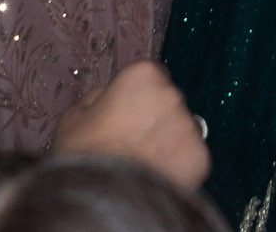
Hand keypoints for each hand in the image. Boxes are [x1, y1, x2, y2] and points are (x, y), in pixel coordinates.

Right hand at [52, 60, 209, 191]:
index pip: (149, 77)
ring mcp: (190, 126)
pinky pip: (189, 157)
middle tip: (132, 143)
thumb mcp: (75, 116)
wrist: (104, 199)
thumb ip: (99, 97)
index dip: (135, 98)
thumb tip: (109, 96)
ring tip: (142, 164)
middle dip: (154, 119)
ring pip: (180, 131)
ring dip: (167, 142)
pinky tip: (155, 176)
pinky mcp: (200, 157)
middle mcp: (173, 95)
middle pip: (167, 103)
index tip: (124, 116)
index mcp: (143, 75)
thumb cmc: (84, 154)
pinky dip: (178, 166)